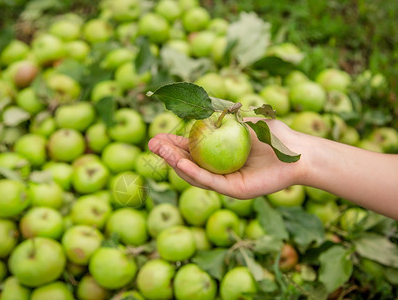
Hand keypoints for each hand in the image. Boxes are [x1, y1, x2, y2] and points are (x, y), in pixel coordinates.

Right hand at [148, 118, 305, 199]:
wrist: (296, 151)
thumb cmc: (272, 134)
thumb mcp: (240, 120)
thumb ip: (218, 117)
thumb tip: (194, 107)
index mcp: (219, 154)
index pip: (191, 150)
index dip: (172, 144)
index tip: (157, 136)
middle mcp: (219, 169)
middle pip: (188, 163)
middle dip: (167, 154)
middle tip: (150, 144)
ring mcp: (225, 181)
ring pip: (194, 174)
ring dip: (175, 162)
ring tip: (160, 150)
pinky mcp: (234, 190)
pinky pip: (210, 181)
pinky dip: (193, 172)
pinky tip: (180, 162)